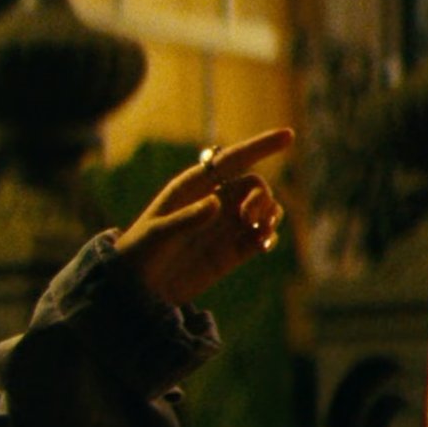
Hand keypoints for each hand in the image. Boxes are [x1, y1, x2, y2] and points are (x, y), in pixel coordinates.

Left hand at [112, 127, 294, 306]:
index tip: (289, 136)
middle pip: (255, 185)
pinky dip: (269, 237)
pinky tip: (263, 244)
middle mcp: (214, 201)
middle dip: (261, 197)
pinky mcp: (232, 252)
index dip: (261, 146)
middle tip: (249, 218)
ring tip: (260, 232)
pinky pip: (262, 237)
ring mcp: (225, 227)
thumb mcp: (157, 235)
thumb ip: (186, 219)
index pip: (233, 159)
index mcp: (193, 186)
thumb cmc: (140, 254)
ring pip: (264, 209)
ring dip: (271, 215)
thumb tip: (217, 203)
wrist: (139, 290)